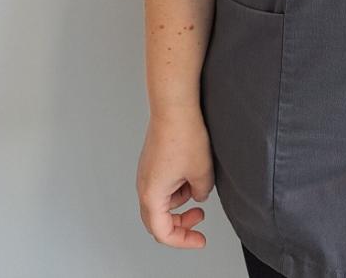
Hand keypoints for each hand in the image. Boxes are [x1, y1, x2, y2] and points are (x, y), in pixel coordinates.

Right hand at [136, 108, 215, 247]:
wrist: (174, 105)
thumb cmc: (184, 134)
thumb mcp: (202, 172)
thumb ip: (202, 192)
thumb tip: (199, 194)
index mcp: (152, 195)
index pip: (163, 232)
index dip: (182, 240)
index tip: (200, 239)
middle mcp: (144, 185)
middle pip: (158, 219)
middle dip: (180, 223)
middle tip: (200, 218)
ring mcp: (146, 172)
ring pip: (162, 200)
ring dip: (182, 200)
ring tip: (200, 183)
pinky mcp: (152, 160)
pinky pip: (163, 183)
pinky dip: (178, 185)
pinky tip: (193, 171)